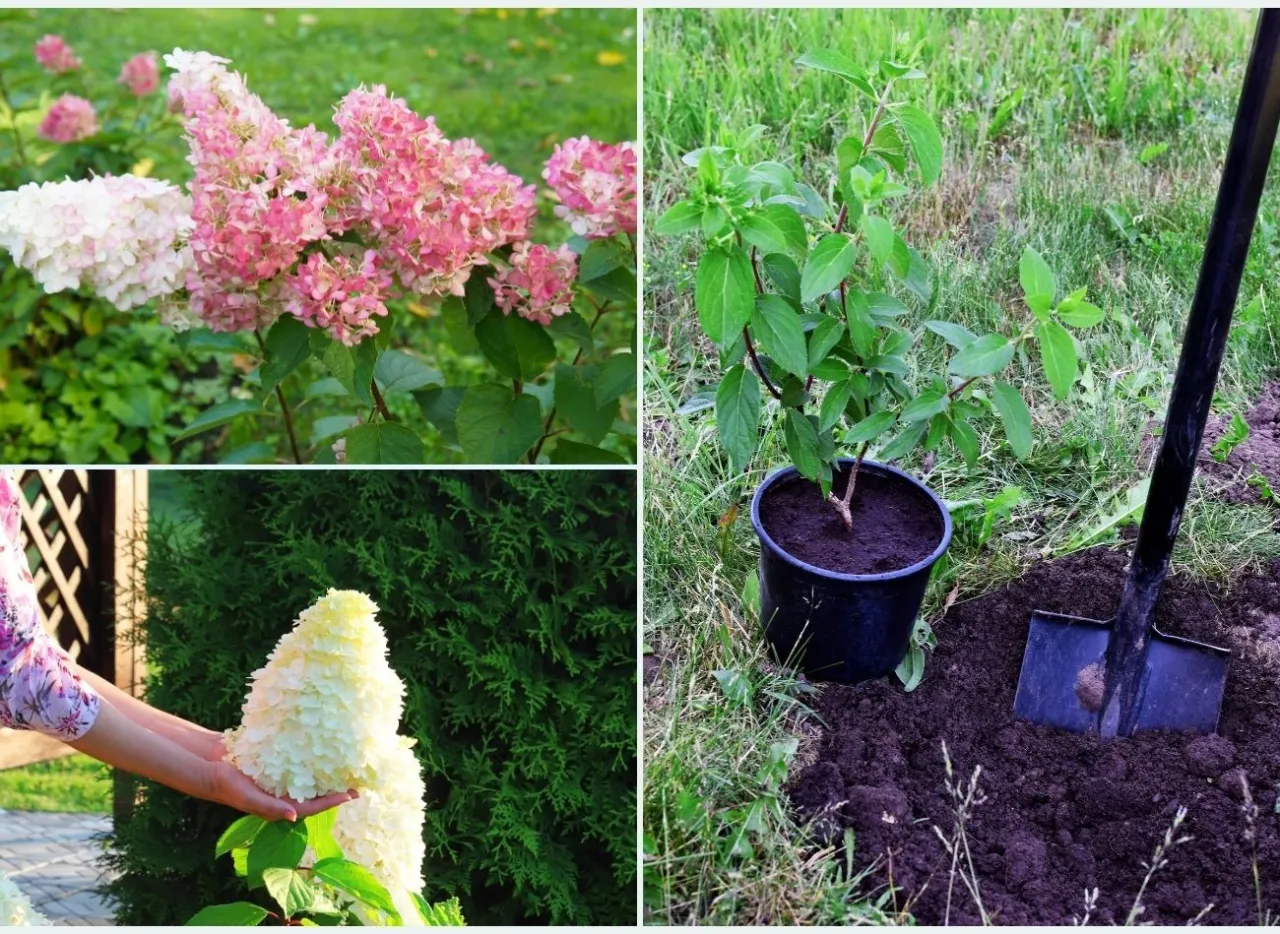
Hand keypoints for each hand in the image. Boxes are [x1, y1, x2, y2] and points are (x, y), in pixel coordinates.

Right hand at [208, 760, 357, 822]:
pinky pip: (296, 763)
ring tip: (344, 764)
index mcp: (278, 806)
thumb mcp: (249, 798)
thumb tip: (295, 816)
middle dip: (334, 788)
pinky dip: (309, 759)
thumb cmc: (227, 786)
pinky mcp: (274, 764)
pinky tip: (322, 748)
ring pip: (307, 778)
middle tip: (356, 780)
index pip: (311, 806)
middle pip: (313, 793)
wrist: (209, 765)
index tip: (351, 794)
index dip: (332, 801)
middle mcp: (281, 794)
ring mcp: (278, 779)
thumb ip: (271, 808)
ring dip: (324, 773)